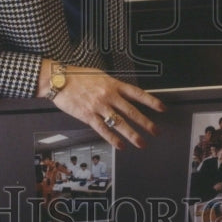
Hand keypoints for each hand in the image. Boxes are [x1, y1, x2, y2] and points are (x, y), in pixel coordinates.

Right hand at [41, 60, 164, 150]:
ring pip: (120, 123)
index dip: (151, 101)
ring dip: (132, 134)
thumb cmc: (77, 76)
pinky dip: (113, 139)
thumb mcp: (100, 75)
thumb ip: (112, 85)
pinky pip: (103, 129)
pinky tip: (120, 145)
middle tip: (156, 131)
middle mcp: (108, 95)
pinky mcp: (88, 116)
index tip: (162, 108)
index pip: (137, 93)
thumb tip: (123, 94)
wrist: (58, 79)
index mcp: (113, 84)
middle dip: (146, 123)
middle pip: (131, 111)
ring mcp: (98, 106)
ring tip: (141, 143)